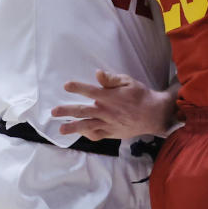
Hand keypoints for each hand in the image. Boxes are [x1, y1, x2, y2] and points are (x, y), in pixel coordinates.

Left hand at [52, 70, 176, 138]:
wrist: (154, 114)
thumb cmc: (140, 95)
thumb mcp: (128, 82)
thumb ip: (111, 79)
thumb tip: (98, 73)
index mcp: (109, 96)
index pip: (89, 91)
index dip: (77, 87)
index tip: (66, 86)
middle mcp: (106, 111)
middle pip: (83, 111)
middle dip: (67, 111)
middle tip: (54, 112)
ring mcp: (108, 123)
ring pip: (87, 126)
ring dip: (73, 127)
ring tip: (61, 129)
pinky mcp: (112, 133)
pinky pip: (97, 135)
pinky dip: (87, 134)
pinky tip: (79, 132)